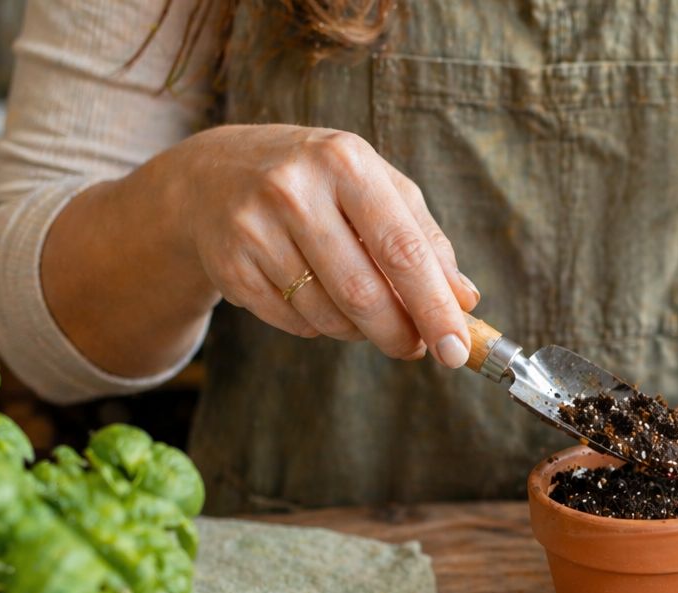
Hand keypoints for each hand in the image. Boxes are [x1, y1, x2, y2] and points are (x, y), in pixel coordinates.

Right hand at [164, 124, 478, 365]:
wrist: (213, 177)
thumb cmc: (318, 182)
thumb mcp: (374, 186)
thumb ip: (424, 238)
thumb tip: (464, 298)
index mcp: (345, 161)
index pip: (402, 249)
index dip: (434, 307)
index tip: (457, 347)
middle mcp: (294, 189)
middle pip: (363, 292)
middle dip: (399, 333)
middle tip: (415, 347)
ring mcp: (254, 228)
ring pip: (329, 316)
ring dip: (359, 330)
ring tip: (362, 311)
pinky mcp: (229, 266)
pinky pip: (296, 323)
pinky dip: (320, 326)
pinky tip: (316, 298)